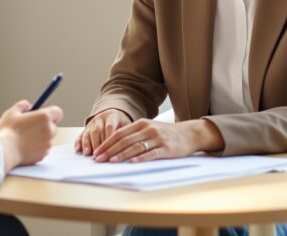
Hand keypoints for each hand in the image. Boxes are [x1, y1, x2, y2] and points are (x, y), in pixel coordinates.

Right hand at [0, 100, 63, 171]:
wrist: (5, 151)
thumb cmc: (8, 131)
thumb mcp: (12, 113)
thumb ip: (22, 105)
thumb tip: (28, 106)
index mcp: (44, 117)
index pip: (58, 112)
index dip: (52, 113)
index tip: (44, 115)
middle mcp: (49, 130)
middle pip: (53, 126)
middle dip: (44, 126)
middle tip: (31, 127)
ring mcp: (47, 144)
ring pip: (48, 138)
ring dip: (40, 137)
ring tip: (25, 138)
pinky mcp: (44, 154)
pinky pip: (43, 149)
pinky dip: (37, 148)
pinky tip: (25, 146)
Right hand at [75, 109, 131, 155]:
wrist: (113, 115)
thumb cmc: (122, 124)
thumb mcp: (127, 125)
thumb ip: (127, 134)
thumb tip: (130, 147)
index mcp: (112, 116)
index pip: (109, 127)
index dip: (108, 138)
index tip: (109, 149)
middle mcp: (100, 119)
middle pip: (97, 131)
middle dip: (97, 144)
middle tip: (98, 156)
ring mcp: (92, 123)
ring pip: (89, 133)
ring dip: (87, 144)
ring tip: (88, 154)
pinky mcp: (86, 128)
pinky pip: (81, 135)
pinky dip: (78, 142)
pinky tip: (78, 150)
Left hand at [92, 118, 222, 162]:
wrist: (190, 134)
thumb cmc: (166, 133)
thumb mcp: (149, 129)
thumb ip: (134, 134)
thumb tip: (114, 144)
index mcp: (141, 123)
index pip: (119, 134)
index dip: (106, 143)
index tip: (96, 152)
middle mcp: (148, 129)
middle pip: (124, 140)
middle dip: (109, 150)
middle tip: (98, 159)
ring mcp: (157, 138)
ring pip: (135, 147)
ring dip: (121, 155)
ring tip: (111, 161)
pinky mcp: (166, 148)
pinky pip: (151, 153)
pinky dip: (140, 158)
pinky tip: (132, 163)